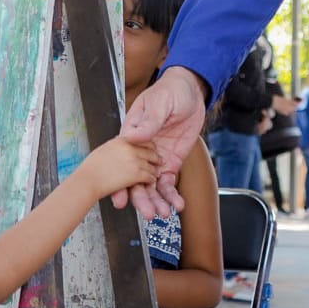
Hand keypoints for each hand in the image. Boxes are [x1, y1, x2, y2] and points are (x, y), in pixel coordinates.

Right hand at [78, 136, 161, 199]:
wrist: (87, 180)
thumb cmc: (90, 167)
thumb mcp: (105, 149)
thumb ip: (117, 147)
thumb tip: (121, 150)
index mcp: (122, 140)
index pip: (142, 138)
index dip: (147, 145)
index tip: (150, 150)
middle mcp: (130, 148)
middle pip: (150, 150)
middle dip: (154, 156)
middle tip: (158, 161)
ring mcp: (135, 160)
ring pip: (153, 163)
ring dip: (154, 169)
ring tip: (155, 173)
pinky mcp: (137, 174)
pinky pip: (151, 175)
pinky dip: (152, 179)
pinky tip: (150, 181)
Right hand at [119, 66, 206, 216]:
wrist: (189, 92)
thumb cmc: (169, 92)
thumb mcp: (159, 104)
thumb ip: (148, 122)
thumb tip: (132, 137)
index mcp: (130, 137)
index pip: (121, 164)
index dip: (118, 183)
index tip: (119, 201)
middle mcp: (139, 153)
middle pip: (136, 180)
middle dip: (142, 199)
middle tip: (148, 215)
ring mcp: (155, 160)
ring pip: (152, 186)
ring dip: (157, 201)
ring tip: (164, 214)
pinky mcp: (170, 163)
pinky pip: (168, 183)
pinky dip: (171, 195)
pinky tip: (177, 205)